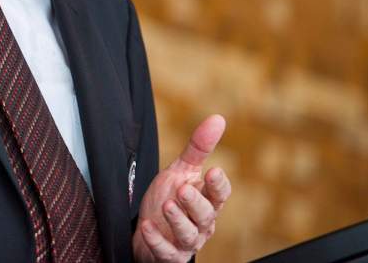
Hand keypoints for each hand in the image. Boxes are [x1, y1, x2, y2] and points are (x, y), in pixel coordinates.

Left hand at [132, 114, 231, 261]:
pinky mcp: (169, 254)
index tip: (214, 171)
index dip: (218, 185)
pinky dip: (156, 240)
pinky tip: (147, 226)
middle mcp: (201, 223)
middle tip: (183, 188)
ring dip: (178, 220)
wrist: (149, 229)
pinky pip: (166, 251)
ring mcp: (185, 241)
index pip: (219, 195)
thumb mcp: (181, 170)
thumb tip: (218, 119)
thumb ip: (198, 148)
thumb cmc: (171, 197)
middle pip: (205, 215)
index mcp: (206, 201)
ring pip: (188, 235)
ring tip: (166, 205)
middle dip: (195, 202)